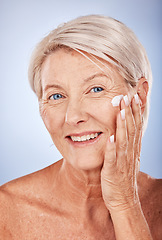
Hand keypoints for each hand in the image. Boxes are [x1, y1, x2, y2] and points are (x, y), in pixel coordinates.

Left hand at [101, 94, 142, 212]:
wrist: (123, 200)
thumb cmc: (123, 178)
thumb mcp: (128, 158)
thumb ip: (128, 144)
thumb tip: (127, 130)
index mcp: (133, 149)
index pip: (136, 127)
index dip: (136, 112)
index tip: (136, 97)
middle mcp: (129, 153)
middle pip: (131, 130)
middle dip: (130, 113)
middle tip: (129, 96)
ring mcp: (122, 161)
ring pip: (124, 140)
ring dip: (122, 126)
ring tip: (122, 111)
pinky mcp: (113, 171)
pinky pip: (112, 158)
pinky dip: (112, 149)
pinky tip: (111, 138)